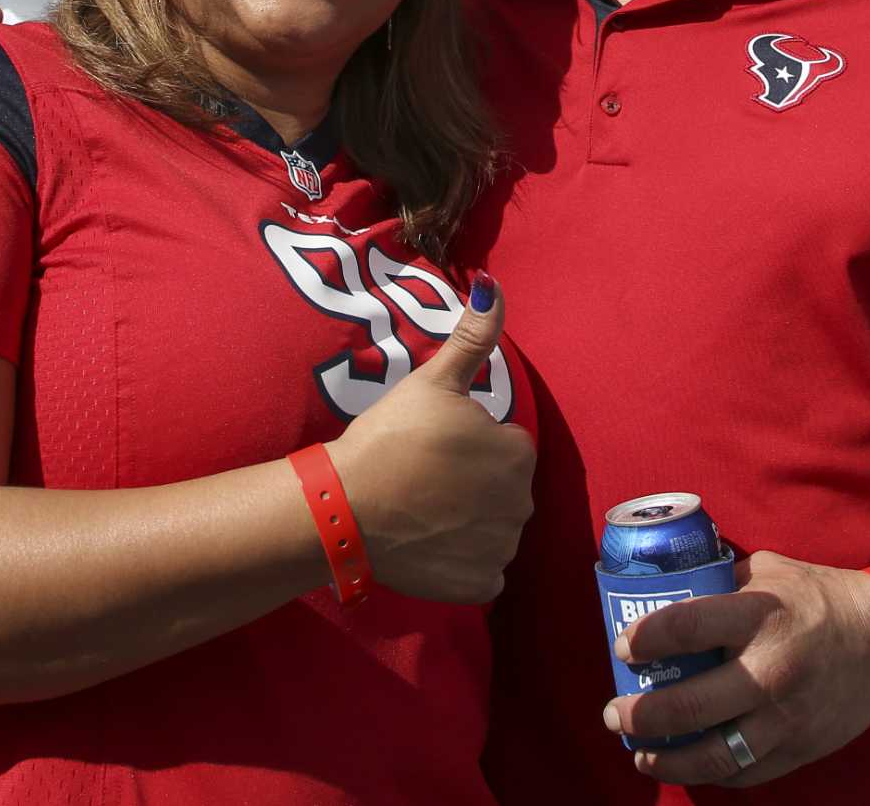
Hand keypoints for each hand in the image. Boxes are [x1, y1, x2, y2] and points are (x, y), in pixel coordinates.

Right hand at [326, 277, 535, 603]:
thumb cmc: (391, 437)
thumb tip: (493, 284)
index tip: (434, 444)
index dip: (470, 442)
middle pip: (502, 487)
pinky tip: (428, 543)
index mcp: (517, 452)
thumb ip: (472, 338)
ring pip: (494, 528)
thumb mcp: (432, 381)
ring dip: (468, 521)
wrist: (347, 508)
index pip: (506, 444)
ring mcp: (503, 548)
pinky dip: (461, 560)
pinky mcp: (482, 585)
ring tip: (422, 509)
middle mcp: (522, 503)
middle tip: (424, 475)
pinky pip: (482, 569)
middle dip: (474, 482)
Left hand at [604, 551, 869, 785]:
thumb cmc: (816, 597)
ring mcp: (787, 717)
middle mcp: (771, 670)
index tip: (622, 648)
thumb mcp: (766, 571)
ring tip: (640, 753)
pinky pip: (746, 771)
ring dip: (667, 759)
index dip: (643, 639)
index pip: (684, 628)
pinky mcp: (801, 747)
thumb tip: (664, 589)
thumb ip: (718, 583)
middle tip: (614, 714)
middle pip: (689, 705)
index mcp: (759, 616)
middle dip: (639, 715)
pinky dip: (711, 772)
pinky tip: (687, 764)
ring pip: (714, 754)